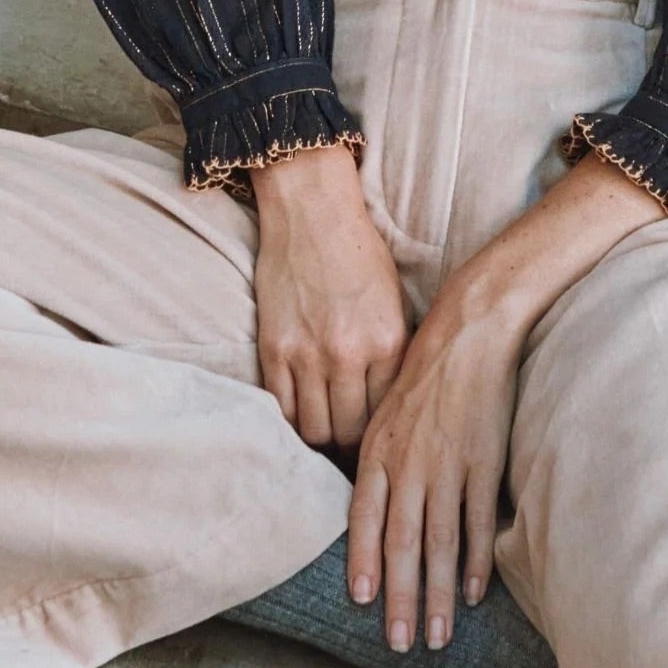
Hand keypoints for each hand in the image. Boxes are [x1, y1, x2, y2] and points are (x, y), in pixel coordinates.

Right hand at [251, 143, 407, 448]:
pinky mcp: (272, 347)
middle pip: (350, 433)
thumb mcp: (395, 303)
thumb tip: (394, 405)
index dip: (383, 440)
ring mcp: (306, 352)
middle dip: (352, 451)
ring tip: (325, 442)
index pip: (388, 416)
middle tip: (352, 456)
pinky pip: (280, 407)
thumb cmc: (360, 253)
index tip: (382, 449)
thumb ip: (394, 355)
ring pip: (313, 429)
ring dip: (320, 442)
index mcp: (388, 341)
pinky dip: (289, 422)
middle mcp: (348, 353)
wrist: (312, 211)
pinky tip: (298, 421)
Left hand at [348, 150, 667, 649]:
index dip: (366, 564)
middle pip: (403, 545)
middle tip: (399, 643)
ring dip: (437, 594)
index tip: (365, 603)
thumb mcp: (387, 413)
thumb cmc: (425, 369)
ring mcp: (448, 467)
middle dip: (400, 598)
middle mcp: (409, 465)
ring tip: (435, 633)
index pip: (368, 521)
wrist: (470, 329)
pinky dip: (475, 561)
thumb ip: (378, 460)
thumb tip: (372, 504)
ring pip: (440, 544)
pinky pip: (477, 522)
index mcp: (379, 452)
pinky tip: (474, 592)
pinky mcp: (484, 462)